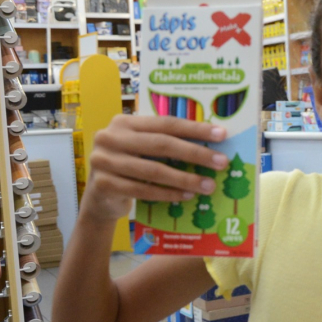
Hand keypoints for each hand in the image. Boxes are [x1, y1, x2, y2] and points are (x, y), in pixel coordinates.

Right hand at [83, 115, 228, 220]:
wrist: (99, 198)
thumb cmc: (130, 168)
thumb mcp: (142, 150)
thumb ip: (165, 142)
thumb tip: (210, 145)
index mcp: (124, 123)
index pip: (166, 123)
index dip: (195, 128)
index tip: (222, 134)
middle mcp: (110, 138)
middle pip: (161, 144)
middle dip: (195, 153)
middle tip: (221, 162)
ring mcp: (103, 161)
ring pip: (154, 170)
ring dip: (185, 179)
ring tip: (209, 185)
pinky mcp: (103, 185)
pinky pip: (143, 191)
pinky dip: (168, 194)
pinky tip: (187, 196)